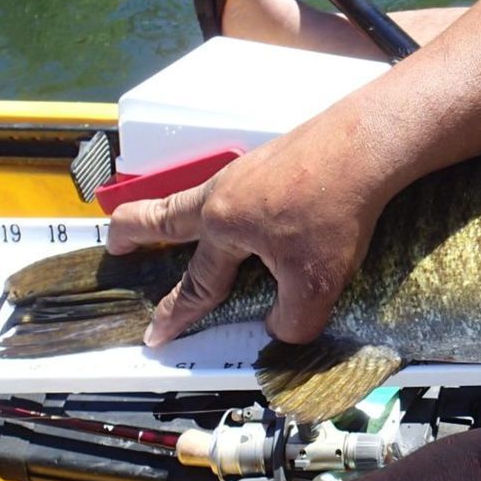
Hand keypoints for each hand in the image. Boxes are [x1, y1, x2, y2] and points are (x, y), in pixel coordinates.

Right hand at [106, 116, 392, 345]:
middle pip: (165, 215)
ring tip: (179, 228)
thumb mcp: (315, 284)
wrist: (365, 147)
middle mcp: (223, 194)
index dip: (175, 314)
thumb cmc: (334, 210)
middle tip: (116, 243)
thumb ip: (293, 320)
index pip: (195, 283)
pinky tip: (253, 212)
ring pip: (200, 198)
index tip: (156, 333)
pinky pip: (237, 188)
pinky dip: (228, 205)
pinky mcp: (273, 159)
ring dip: (180, 215)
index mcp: (222, 226)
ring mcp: (246, 171)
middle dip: (135, 233)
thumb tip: (281, 330)